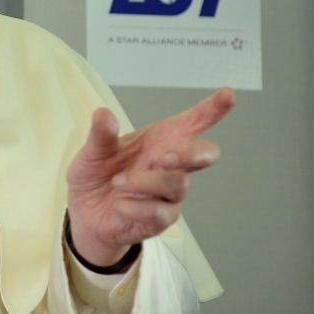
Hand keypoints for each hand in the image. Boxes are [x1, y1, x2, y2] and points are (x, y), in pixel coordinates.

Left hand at [66, 88, 234, 266]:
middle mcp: (171, 165)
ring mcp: (170, 194)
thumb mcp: (92, 153)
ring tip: (118, 182)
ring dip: (145, 181)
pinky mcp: (162, 219)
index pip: (194, 122)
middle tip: (164, 156)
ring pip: (178, 184)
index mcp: (160, 141)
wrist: (85, 215)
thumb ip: (101, 135)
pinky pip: (159, 212)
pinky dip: (135, 206)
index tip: (228, 94)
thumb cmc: (97, 176)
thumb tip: (103, 113)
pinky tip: (119, 204)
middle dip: (192, 152)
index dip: (213, 109)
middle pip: (206, 154)